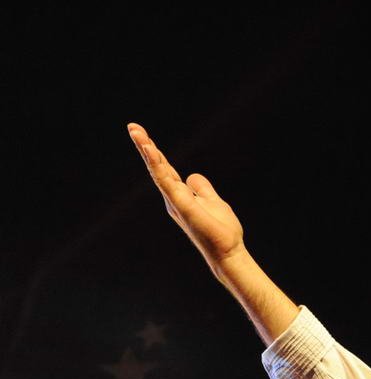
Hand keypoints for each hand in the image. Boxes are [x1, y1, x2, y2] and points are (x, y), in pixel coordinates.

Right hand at [127, 123, 247, 277]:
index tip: (141, 133)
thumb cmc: (221, 231)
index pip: (165, 169)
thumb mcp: (212, 201)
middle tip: (132, 126)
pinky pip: (166, 181)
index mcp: (180, 195)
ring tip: (136, 133)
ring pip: (158, 171)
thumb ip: (202, 189)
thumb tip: (192, 176)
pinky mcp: (182, 205)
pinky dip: (157, 165)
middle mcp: (173, 198)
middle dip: (145, 146)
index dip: (155, 152)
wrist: (229, 252)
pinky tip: (150, 150)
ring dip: (147, 152)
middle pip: (157, 167)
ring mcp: (176, 201)